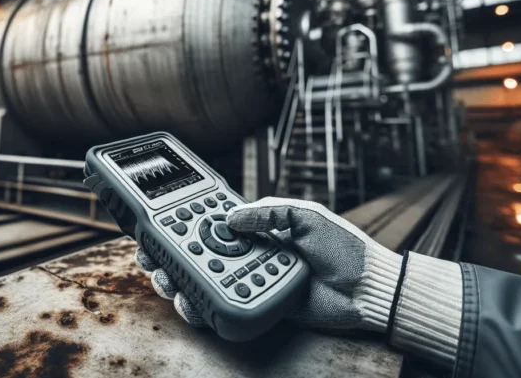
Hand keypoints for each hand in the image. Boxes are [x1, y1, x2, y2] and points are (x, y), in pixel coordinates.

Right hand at [136, 197, 403, 333]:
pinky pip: (224, 306)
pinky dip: (203, 306)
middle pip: (196, 255)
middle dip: (167, 257)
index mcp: (257, 227)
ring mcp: (251, 279)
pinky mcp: (258, 305)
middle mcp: (248, 253)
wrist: (368, 290)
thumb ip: (269, 213)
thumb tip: (232, 218)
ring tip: (170, 284)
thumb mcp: (307, 216)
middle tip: (152, 261)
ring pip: (203, 282)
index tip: (155, 225)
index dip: (180, 223)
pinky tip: (193, 304)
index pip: (210, 222)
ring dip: (179, 283)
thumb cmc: (344, 247)